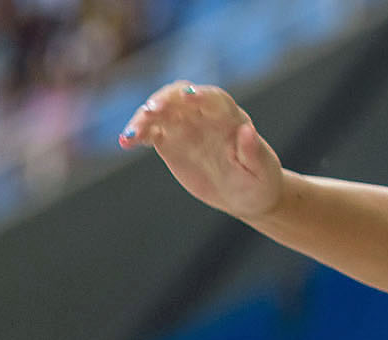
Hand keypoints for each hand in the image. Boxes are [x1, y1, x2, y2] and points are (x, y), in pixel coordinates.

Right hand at [118, 81, 283, 220]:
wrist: (245, 196)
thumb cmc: (260, 181)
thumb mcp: (262, 171)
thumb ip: (254, 151)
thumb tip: (248, 130)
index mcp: (229, 117)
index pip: (214, 98)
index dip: (202, 95)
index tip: (191, 96)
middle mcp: (202, 115)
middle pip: (180, 97)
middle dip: (166, 100)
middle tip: (152, 110)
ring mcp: (183, 126)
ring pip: (159, 112)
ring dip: (144, 117)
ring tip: (133, 133)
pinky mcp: (168, 140)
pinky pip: (149, 132)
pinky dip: (136, 135)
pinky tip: (125, 142)